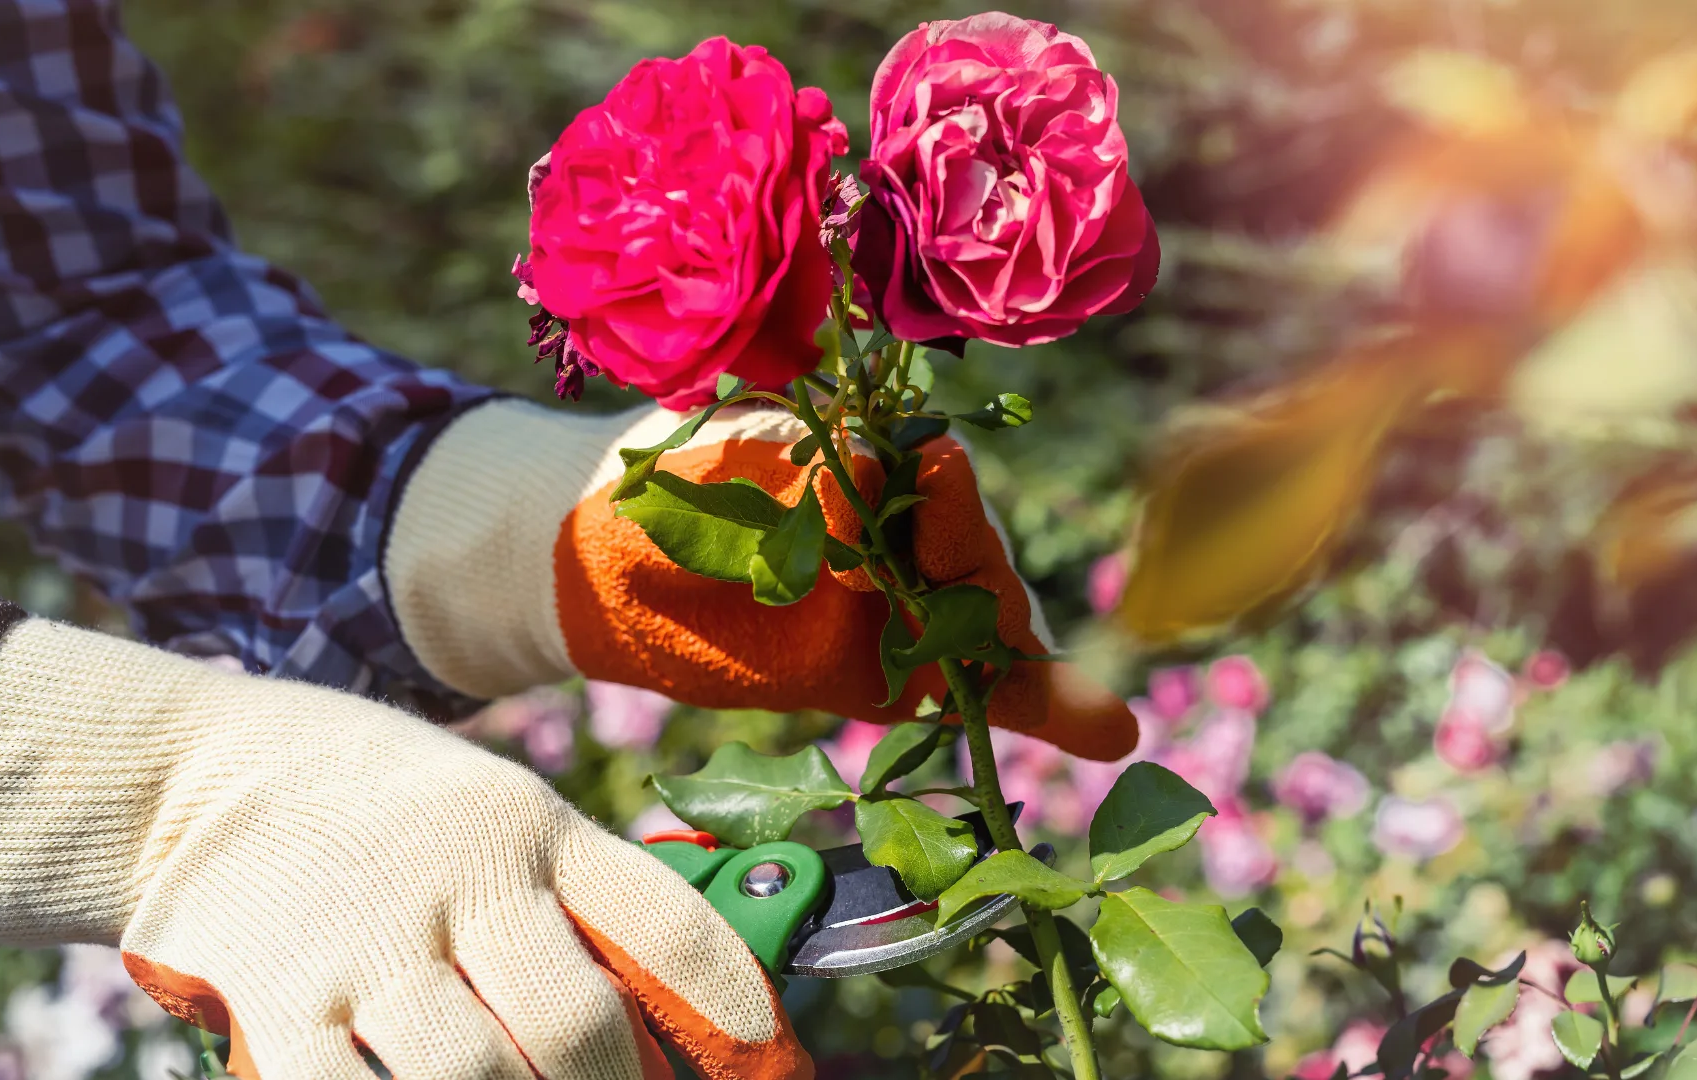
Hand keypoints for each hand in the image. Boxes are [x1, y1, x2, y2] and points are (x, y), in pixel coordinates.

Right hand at [0, 618, 807, 1079]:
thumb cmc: (392, 818)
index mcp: (535, 831)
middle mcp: (463, 879)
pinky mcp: (273, 994)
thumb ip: (585, 906)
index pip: (667, 925)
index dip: (738, 1016)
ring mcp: (364, 941)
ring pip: (472, 1073)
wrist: (207, 771)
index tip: (777, 1075)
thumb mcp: (501, 819)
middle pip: (578, 1022)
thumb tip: (684, 1025)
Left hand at [388, 402, 1135, 759]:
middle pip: (969, 563)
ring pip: (980, 630)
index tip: (938, 478)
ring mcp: (894, 602)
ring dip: (1033, 669)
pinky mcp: (881, 670)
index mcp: (864, 459)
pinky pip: (966, 687)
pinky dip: (1036, 706)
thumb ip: (783, 478)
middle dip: (980, 588)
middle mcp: (897, 529)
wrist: (589, 559)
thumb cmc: (646, 484)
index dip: (941, 497)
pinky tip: (1107, 735)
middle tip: (988, 621)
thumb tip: (870, 469)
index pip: (931, 481)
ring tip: (1098, 721)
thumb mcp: (707, 467)